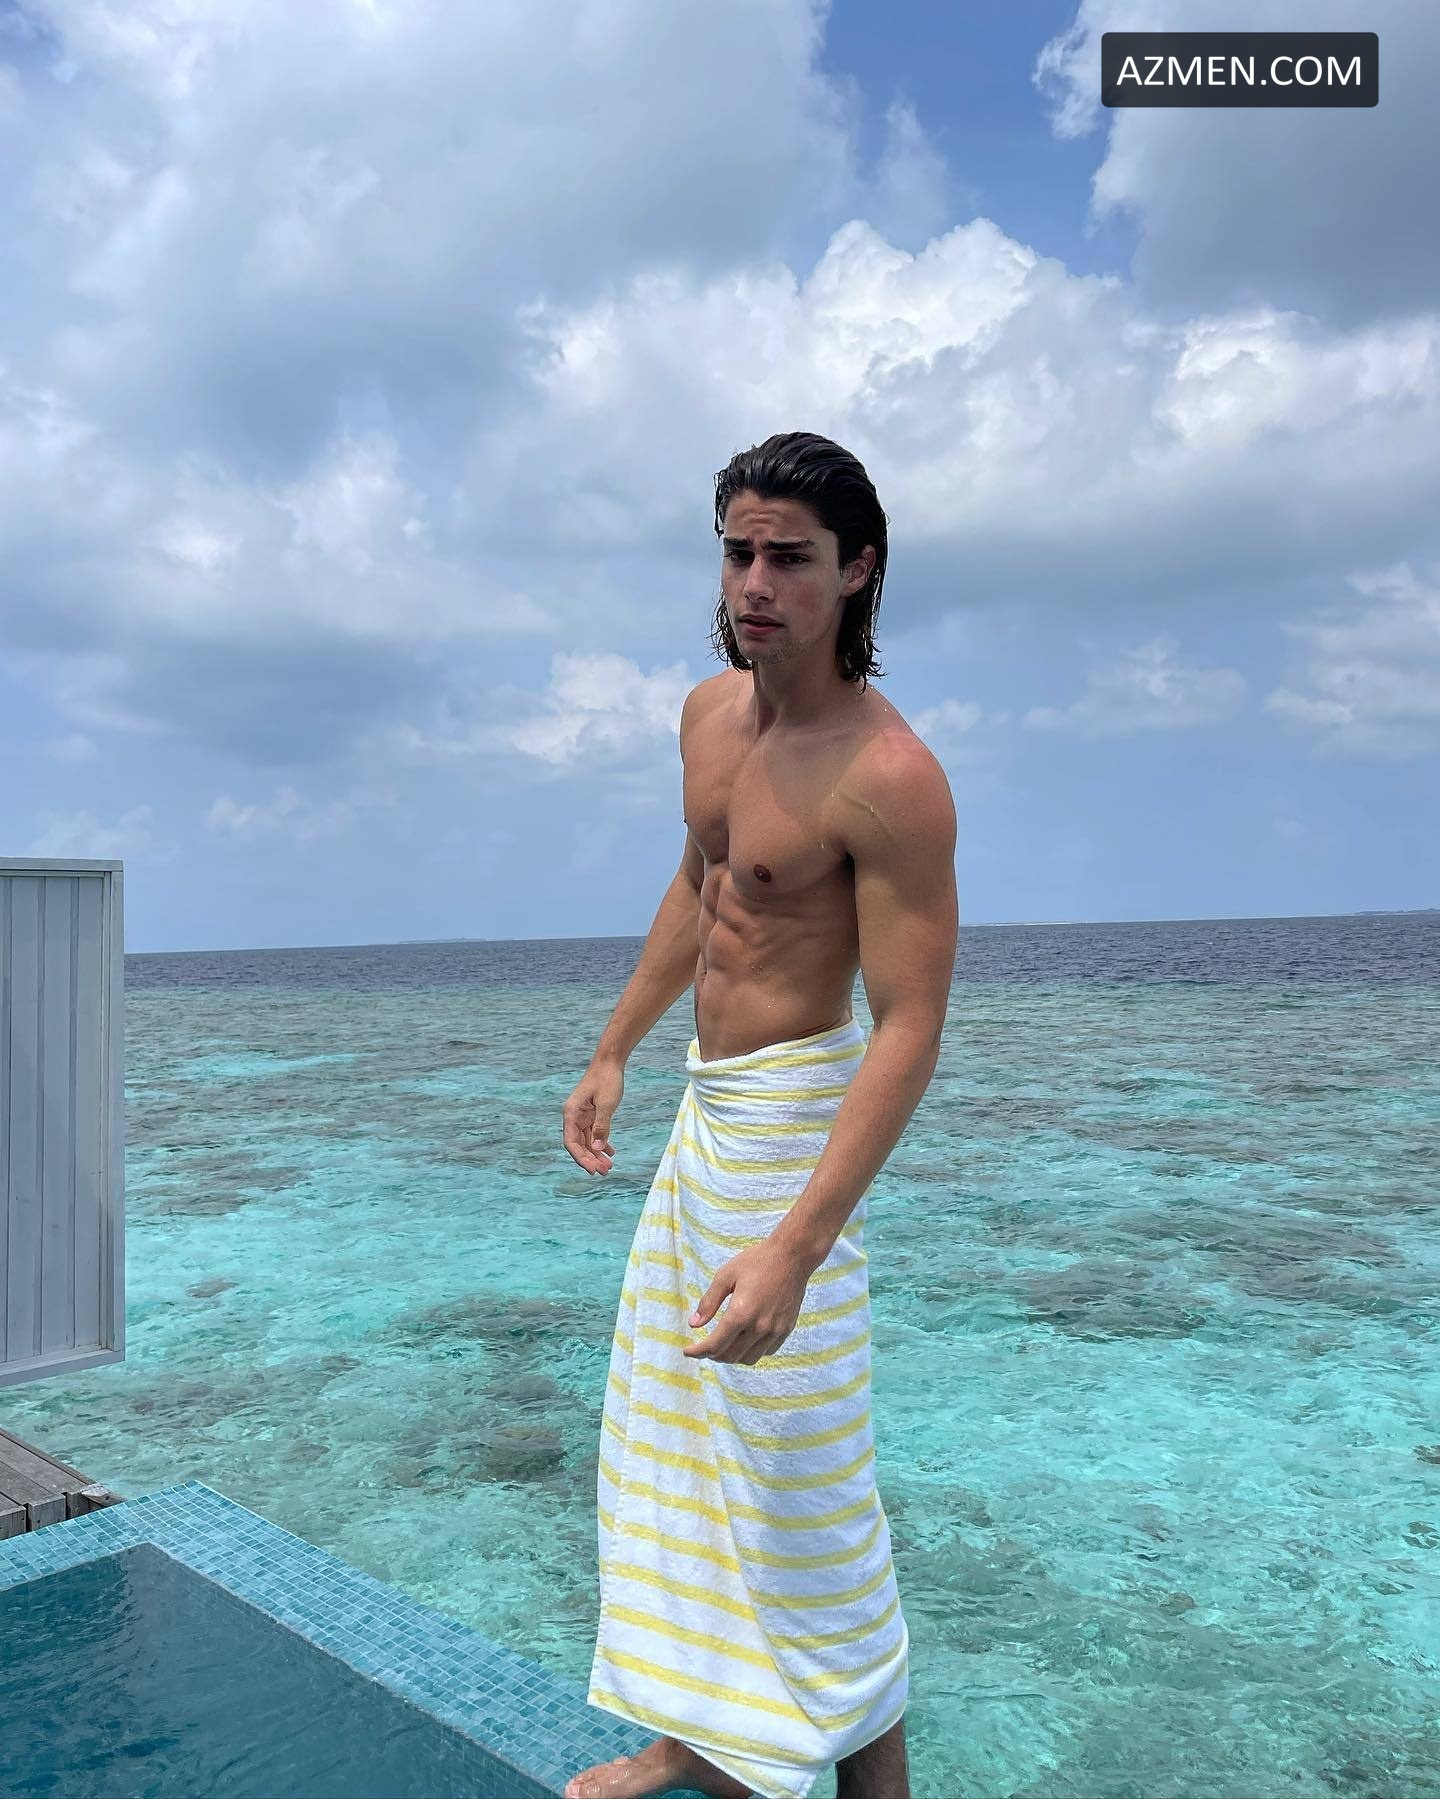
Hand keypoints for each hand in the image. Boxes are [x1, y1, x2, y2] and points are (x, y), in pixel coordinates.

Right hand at [562, 1059, 623, 1174]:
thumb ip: (601, 1127)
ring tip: (609, 1167)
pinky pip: (593, 1134)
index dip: (581, 1158)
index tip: (593, 1170)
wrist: (610, 1062)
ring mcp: (582, 1116)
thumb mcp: (607, 1104)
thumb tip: (597, 1149)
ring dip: (597, 1154)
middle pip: (579, 1145)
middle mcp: (574, 1116)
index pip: (571, 1142)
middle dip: (591, 1160)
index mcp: (571, 1113)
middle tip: (605, 1172)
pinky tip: (611, 1152)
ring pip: (587, 1141)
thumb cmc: (607, 1079)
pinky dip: (601, 1143)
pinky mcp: (591, 1114)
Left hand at [682, 1238, 812, 1364]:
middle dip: (713, 1355)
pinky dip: (752, 1351)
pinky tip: (746, 1340)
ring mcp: (775, 1330)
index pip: (715, 1345)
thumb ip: (709, 1302)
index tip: (688, 1351)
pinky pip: (766, 1352)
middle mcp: (759, 1327)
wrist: (792, 1256)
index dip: (698, 1351)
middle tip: (705, 1347)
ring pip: (749, 1358)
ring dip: (733, 1356)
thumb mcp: (726, 1275)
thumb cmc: (757, 1261)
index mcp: (741, 1313)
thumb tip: (694, 1324)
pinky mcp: (786, 1329)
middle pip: (730, 1355)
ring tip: (724, 1345)